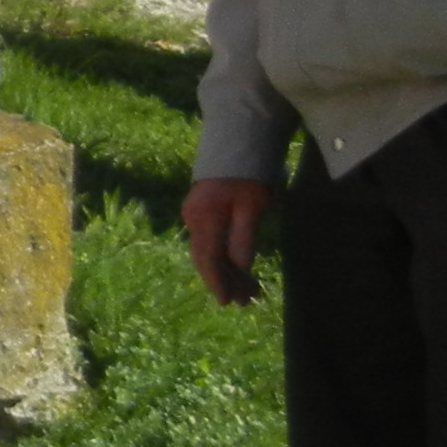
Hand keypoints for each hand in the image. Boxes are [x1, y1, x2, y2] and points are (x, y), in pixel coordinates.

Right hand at [183, 176, 271, 306]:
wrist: (234, 144)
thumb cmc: (248, 174)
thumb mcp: (253, 206)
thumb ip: (244, 238)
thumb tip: (242, 269)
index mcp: (205, 219)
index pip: (210, 259)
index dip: (219, 282)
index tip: (229, 302)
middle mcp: (193, 220)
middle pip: (206, 259)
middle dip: (225, 281)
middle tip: (246, 301)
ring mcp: (193, 216)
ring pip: (207, 252)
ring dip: (226, 272)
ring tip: (247, 290)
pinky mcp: (199, 212)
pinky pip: (209, 241)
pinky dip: (222, 257)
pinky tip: (236, 268)